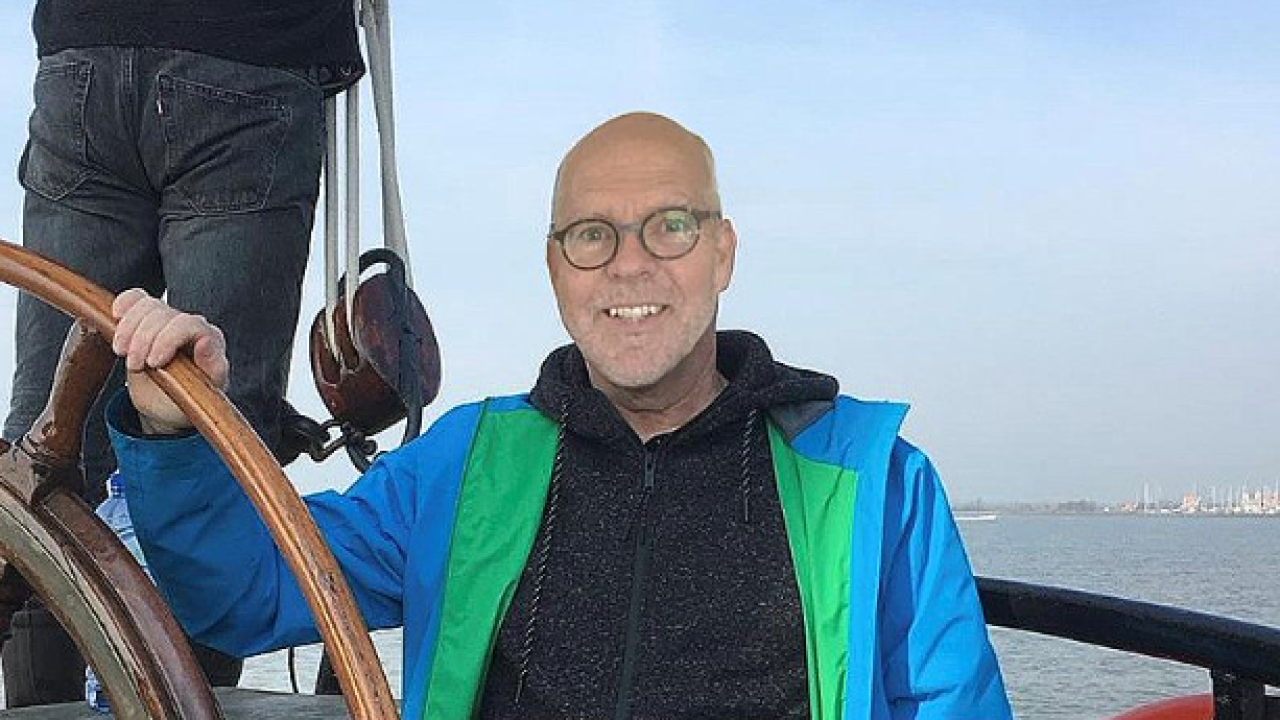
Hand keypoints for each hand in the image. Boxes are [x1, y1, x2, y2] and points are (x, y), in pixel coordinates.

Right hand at [111, 289, 229, 434]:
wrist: (166, 406)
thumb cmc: (187, 402)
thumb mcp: (201, 396)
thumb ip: (211, 369)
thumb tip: (207, 342)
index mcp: (210, 341)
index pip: (190, 324)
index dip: (168, 339)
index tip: (153, 363)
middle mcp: (191, 325)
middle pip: (164, 314)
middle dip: (143, 339)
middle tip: (135, 365)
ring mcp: (170, 319)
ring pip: (148, 305)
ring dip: (128, 328)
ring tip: (123, 353)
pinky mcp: (149, 318)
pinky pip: (137, 298)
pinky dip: (124, 303)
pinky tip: (115, 316)